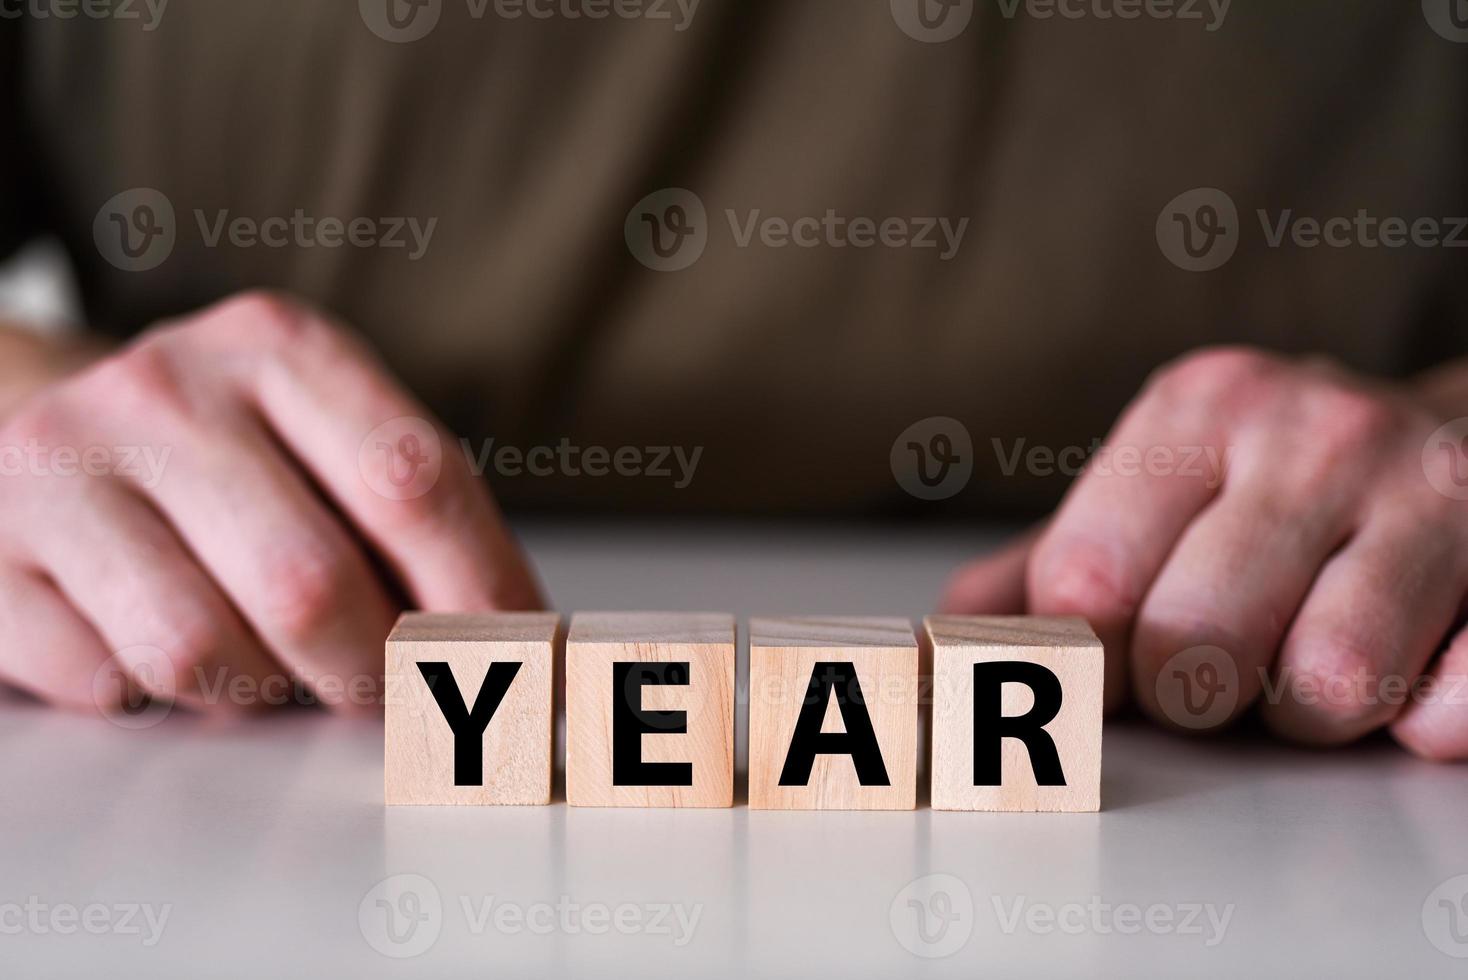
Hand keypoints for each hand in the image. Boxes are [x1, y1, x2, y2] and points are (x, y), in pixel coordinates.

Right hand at [0, 292, 542, 714]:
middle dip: (375, 674)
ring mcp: (63, 465)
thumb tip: (528, 645)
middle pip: (313, 584)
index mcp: (280, 347)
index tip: (530, 667)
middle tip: (395, 697)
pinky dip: (154, 697)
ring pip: (203, 652)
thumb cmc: (222, 457)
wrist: (39, 436)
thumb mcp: (324, 440)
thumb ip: (417, 521)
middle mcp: (168, 388)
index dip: (484, 594)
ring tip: (267, 658)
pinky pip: (106, 683)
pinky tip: (156, 642)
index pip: (413, 483)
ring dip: (260, 688)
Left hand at [941, 347, 1467, 759]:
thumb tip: (938, 645)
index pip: (1087, 586)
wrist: (1455, 435)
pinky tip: (1406, 680)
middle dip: (1194, 691)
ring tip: (1310, 661)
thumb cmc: (1273, 485)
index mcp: (1198, 410)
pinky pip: (1453, 703)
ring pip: (1324, 687)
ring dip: (1305, 712)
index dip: (1090, 658)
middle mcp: (1313, 433)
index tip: (1118, 657)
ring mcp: (1429, 493)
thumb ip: (1043, 566)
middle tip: (1220, 664)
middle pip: (1193, 647)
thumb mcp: (1152, 492)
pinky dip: (1419, 722)